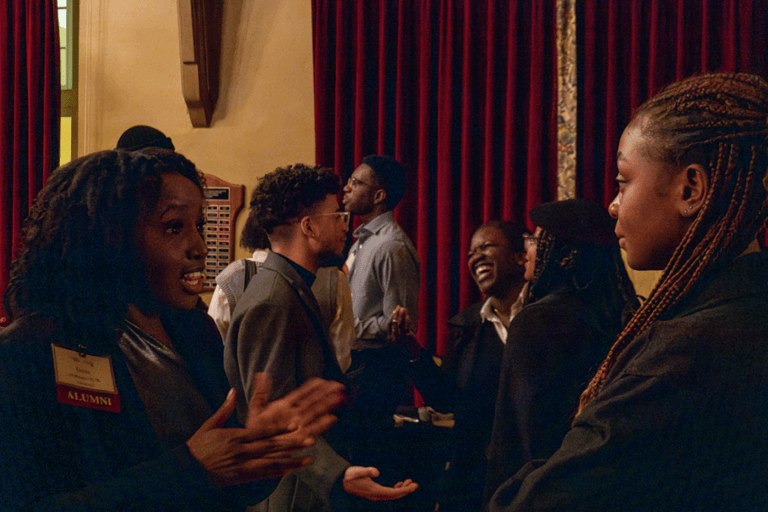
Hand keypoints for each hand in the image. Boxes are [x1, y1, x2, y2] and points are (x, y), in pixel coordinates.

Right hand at [187, 375, 344, 487]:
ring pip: (271, 463)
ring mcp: (242, 466)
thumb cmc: (198, 445)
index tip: (294, 425)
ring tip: (308, 458)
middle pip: (270, 447)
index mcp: (235, 436)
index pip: (261, 431)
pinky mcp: (242, 477)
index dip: (279, 428)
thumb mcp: (210, 424)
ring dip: (291, 460)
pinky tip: (292, 470)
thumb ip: (225, 408)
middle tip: (309, 440)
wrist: (187, 469)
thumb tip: (233, 391)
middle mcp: (241, 451)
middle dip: (291, 444)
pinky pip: (263, 475)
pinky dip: (279, 473)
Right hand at [343, 466, 417, 500]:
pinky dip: (396, 489)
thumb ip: (367, 471)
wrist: (341, 482)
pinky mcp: (374, 492)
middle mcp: (377, 495)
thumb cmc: (350, 475)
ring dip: (402, 489)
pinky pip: (388, 493)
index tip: (413, 486)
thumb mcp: (357, 471)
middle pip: (395, 495)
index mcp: (374, 491)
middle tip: (416, 484)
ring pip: (392, 494)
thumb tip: (377, 472)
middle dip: (406, 490)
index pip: (393, 493)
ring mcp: (376, 495)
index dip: (404, 490)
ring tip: (410, 482)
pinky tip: (400, 484)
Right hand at [388, 306, 419, 356]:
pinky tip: (407, 314)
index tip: (394, 310)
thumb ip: (397, 327)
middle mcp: (393, 337)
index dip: (392, 316)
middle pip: (393, 322)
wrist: (412, 352)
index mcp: (390, 337)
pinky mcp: (406, 336)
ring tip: (403, 308)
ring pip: (399, 322)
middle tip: (398, 306)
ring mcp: (399, 336)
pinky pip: (406, 325)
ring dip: (401, 314)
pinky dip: (406, 318)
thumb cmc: (406, 343)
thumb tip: (396, 315)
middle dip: (396, 313)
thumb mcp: (399, 335)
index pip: (389, 324)